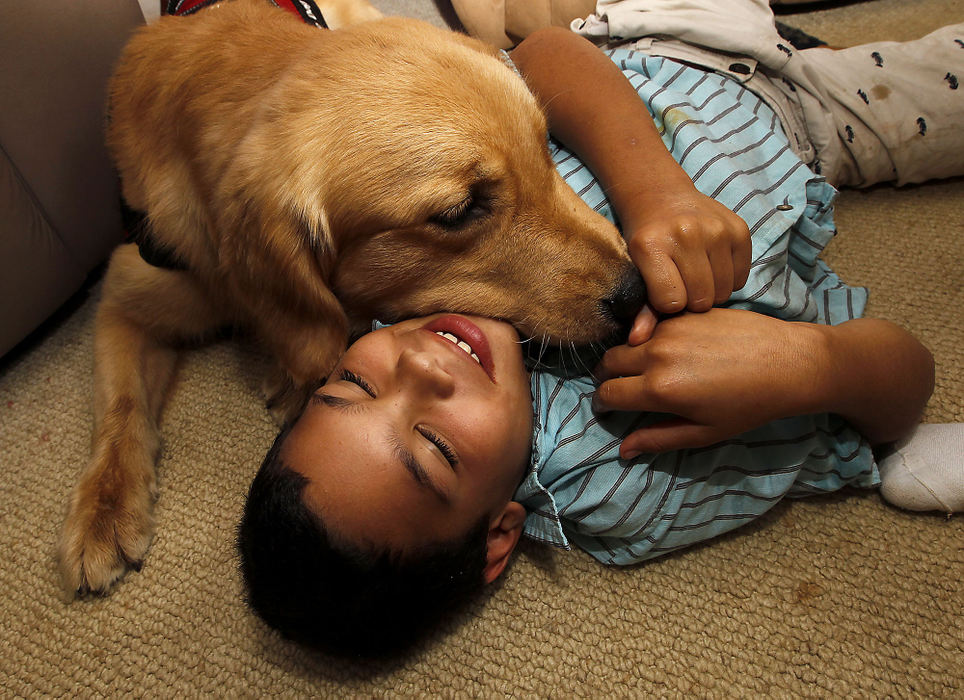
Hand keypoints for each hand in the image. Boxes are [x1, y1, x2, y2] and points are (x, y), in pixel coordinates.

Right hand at [594, 308, 829, 455]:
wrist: (788, 363)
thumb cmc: (749, 405)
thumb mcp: (704, 432)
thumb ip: (658, 439)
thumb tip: (623, 450)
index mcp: (659, 389)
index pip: (607, 394)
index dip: (603, 404)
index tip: (610, 408)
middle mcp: (657, 354)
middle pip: (608, 362)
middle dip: (607, 377)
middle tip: (621, 387)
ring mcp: (670, 328)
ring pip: (627, 341)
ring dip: (627, 356)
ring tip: (645, 369)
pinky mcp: (684, 313)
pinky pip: (652, 324)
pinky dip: (649, 337)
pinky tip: (669, 349)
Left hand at [623, 190, 750, 314]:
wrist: (662, 197)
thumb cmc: (646, 241)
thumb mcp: (637, 271)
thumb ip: (641, 309)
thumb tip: (637, 342)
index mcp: (652, 245)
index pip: (672, 302)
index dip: (668, 305)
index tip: (663, 294)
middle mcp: (686, 233)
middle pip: (700, 299)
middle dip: (692, 301)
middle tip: (682, 288)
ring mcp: (716, 229)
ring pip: (723, 291)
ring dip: (711, 292)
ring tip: (696, 278)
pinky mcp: (739, 228)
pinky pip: (740, 277)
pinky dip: (728, 279)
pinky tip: (712, 266)